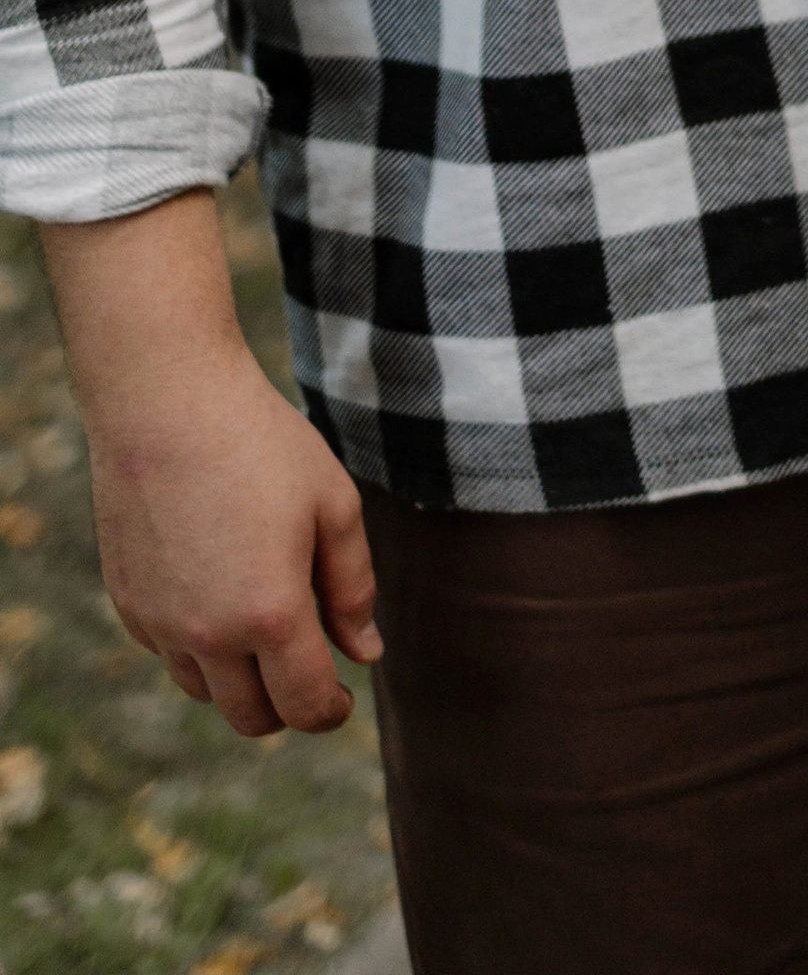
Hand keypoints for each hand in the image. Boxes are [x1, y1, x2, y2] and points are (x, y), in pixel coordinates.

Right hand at [42, 196, 380, 738]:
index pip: (304, 706)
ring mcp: (161, 625)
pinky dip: (198, 646)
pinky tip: (217, 592)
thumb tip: (364, 653)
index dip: (330, 712)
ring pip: (206, 692)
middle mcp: (209, 635)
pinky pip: (170, 654)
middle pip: (252, 717)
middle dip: (287, 707)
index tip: (343, 697)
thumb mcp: (332, 504)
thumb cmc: (262, 444)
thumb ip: (353, 588)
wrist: (167, 404)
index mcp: (271, 614)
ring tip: (265, 626)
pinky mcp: (129, 607)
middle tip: (309, 669)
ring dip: (240, 680)